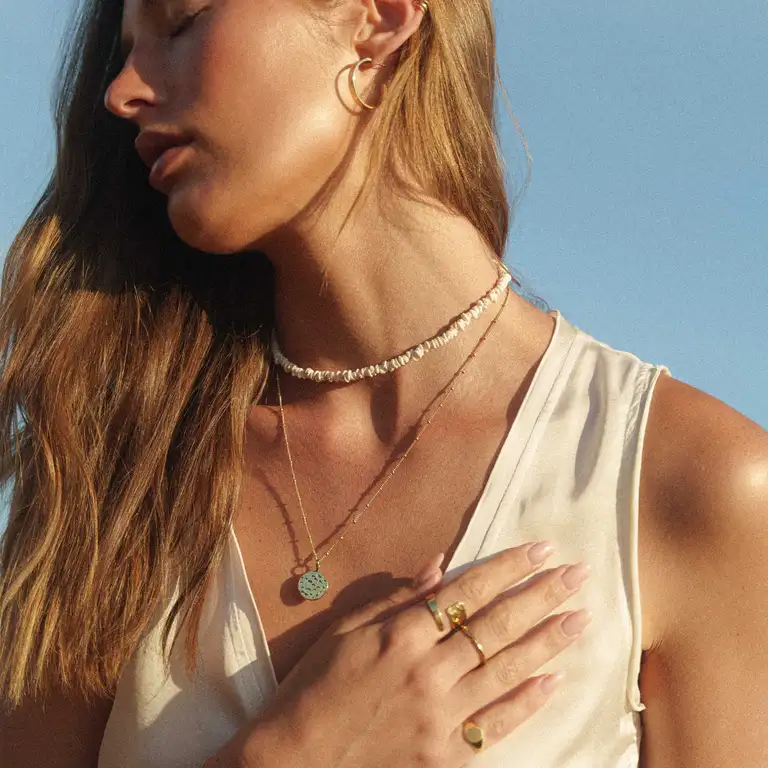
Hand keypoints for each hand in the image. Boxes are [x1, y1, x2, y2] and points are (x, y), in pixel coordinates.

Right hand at [221, 543, 590, 767]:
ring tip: (580, 618)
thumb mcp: (345, 630)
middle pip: (498, 625)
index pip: (469, 591)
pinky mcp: (445, 755)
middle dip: (543, 596)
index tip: (542, 551)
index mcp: (402, 634)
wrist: (296, 761)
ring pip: (507, 670)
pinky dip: (527, 701)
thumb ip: (395, 598)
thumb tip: (439, 566)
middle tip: (579, 575)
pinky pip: (497, 724)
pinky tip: (553, 680)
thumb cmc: (314, 687)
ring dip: (548, 641)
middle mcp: (429, 671)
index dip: (509, 568)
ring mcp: (441, 716)